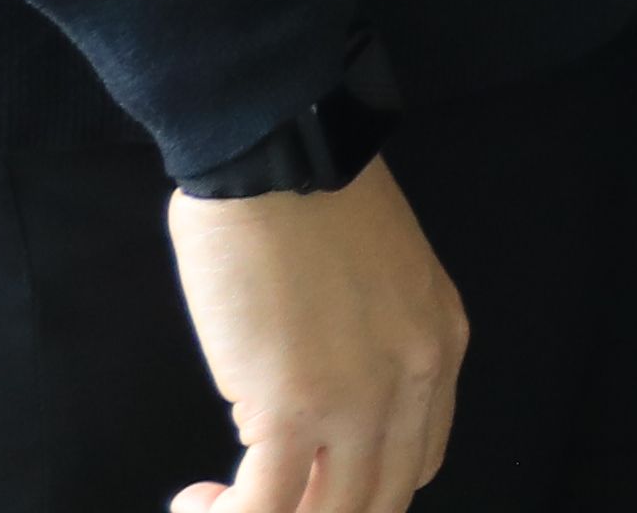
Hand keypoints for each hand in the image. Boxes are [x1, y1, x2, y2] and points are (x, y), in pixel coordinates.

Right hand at [164, 165, 465, 510]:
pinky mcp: (293, 409)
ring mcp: (359, 401)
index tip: (306, 481)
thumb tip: (311, 405)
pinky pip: (266, 507)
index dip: (360, 487)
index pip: (418, 460)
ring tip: (220, 506)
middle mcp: (414, 382)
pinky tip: (198, 503)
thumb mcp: (381, 280)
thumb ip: (368, 346)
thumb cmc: (311, 202)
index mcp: (438, 346)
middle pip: (379, 498)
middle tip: (259, 499)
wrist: (279, 158)